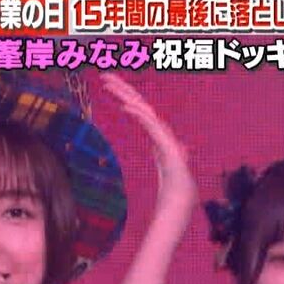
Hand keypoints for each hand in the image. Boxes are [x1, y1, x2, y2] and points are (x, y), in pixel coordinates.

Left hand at [102, 74, 195, 217]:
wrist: (180, 208)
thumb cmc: (174, 192)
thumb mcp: (167, 169)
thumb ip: (166, 157)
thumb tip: (173, 148)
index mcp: (158, 135)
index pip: (140, 110)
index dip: (126, 95)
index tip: (109, 85)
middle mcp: (161, 133)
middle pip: (140, 104)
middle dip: (123, 88)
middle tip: (104, 76)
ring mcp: (165, 139)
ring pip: (144, 110)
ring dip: (126, 95)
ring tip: (109, 84)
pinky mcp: (168, 148)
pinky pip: (152, 127)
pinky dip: (139, 115)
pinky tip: (125, 107)